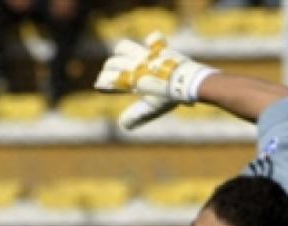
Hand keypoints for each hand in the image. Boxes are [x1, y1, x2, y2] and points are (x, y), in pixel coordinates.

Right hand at [94, 31, 215, 129]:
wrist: (187, 82)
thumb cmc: (168, 97)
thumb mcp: (150, 110)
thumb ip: (134, 117)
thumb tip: (121, 124)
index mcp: (131, 80)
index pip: (106, 79)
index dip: (102, 83)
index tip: (100, 86)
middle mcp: (136, 65)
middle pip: (112, 63)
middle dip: (108, 70)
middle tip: (112, 77)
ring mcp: (147, 55)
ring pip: (124, 47)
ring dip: (120, 52)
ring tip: (124, 60)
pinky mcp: (160, 50)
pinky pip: (154, 39)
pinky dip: (152, 41)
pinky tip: (150, 44)